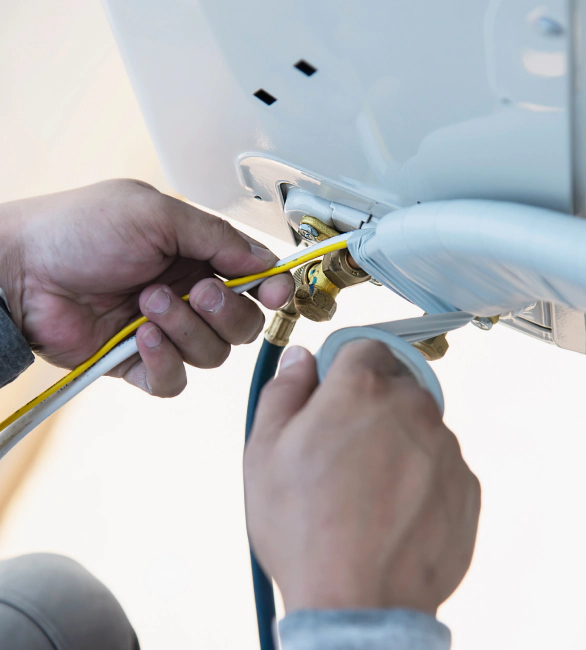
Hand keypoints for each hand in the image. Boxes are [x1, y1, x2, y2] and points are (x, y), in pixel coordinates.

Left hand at [0, 180, 293, 395]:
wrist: (19, 269)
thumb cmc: (77, 230)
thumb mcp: (156, 214)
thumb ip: (218, 237)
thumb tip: (264, 261)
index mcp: (197, 255)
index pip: (255, 280)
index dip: (272, 289)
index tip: (276, 292)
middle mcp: (188, 295)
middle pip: (244, 324)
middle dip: (227, 312)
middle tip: (196, 292)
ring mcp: (167, 331)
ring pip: (213, 354)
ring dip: (186, 331)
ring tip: (146, 303)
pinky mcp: (140, 362)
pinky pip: (176, 381)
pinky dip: (164, 362)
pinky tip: (139, 338)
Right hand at [244, 341, 480, 615]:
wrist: (357, 604)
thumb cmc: (305, 529)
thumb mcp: (265, 451)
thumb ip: (284, 390)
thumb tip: (301, 359)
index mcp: (361, 390)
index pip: (364, 347)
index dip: (345, 368)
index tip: (334, 391)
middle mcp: (412, 408)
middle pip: (396, 384)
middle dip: (371, 404)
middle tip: (343, 448)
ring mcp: (445, 448)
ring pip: (419, 425)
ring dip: (397, 441)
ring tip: (366, 488)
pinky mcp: (466, 486)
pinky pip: (440, 463)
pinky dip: (420, 476)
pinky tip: (392, 509)